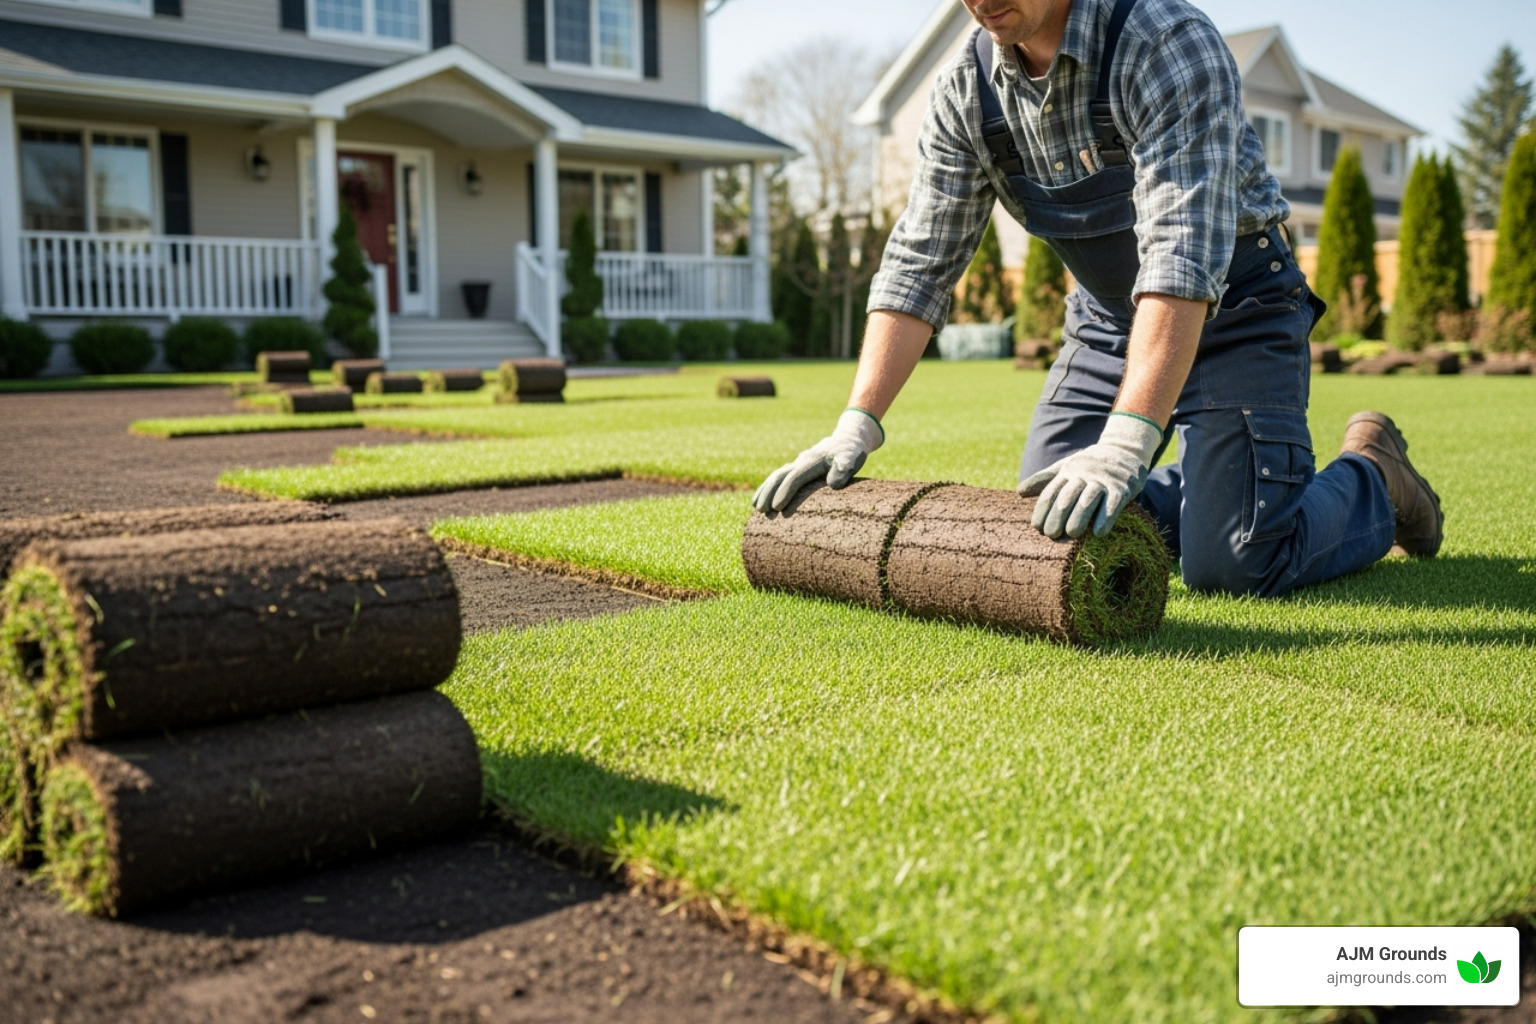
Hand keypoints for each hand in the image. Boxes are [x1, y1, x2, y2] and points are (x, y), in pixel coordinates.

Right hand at [752, 409, 884, 511]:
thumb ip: (844, 468)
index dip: (785, 492)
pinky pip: (779, 478)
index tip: (778, 508)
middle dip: (769, 493)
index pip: (795, 477)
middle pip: (780, 476)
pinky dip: (768, 488)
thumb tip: (832, 485)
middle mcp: (801, 461)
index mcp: (812, 461)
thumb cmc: (850, 453)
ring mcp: (797, 464)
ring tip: (756, 508)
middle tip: (762, 511)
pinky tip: (761, 500)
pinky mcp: (797, 469)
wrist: (846, 440)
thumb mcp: (852, 458)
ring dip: (765, 491)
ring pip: (776, 476)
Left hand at [1019, 413, 1163, 538]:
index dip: (1042, 510)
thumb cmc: (1090, 465)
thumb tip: (1019, 492)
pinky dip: (1105, 519)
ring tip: (1072, 534)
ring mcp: (1103, 481)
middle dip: (1057, 517)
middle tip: (1051, 535)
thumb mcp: (1066, 467)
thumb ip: (1044, 480)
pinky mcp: (1122, 489)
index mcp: (1068, 472)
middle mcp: (1084, 475)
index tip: (1037, 527)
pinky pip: (1113, 504)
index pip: (1051, 492)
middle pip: (1067, 497)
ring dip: (1079, 518)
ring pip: (1088, 500)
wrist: (1125, 450)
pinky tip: (1098, 533)